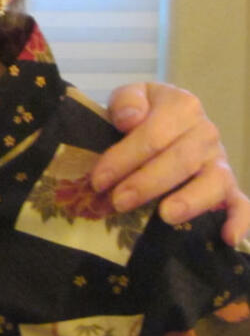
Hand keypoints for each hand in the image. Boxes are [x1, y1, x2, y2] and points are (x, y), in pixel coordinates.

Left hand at [90, 82, 249, 245]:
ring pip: (213, 181)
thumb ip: (126, 101)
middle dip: (146, 183)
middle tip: (119, 201)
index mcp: (182, 106)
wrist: (160, 120)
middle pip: (180, 160)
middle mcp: (206, 132)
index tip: (99, 179)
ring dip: (189, 200)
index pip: (153, 134)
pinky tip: (227, 237)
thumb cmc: (141, 114)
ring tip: (165, 215)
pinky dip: (239, 220)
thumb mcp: (129, 97)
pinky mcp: (228, 186)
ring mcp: (219, 160)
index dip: (123, 158)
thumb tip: (129, 120)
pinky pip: (241, 204)